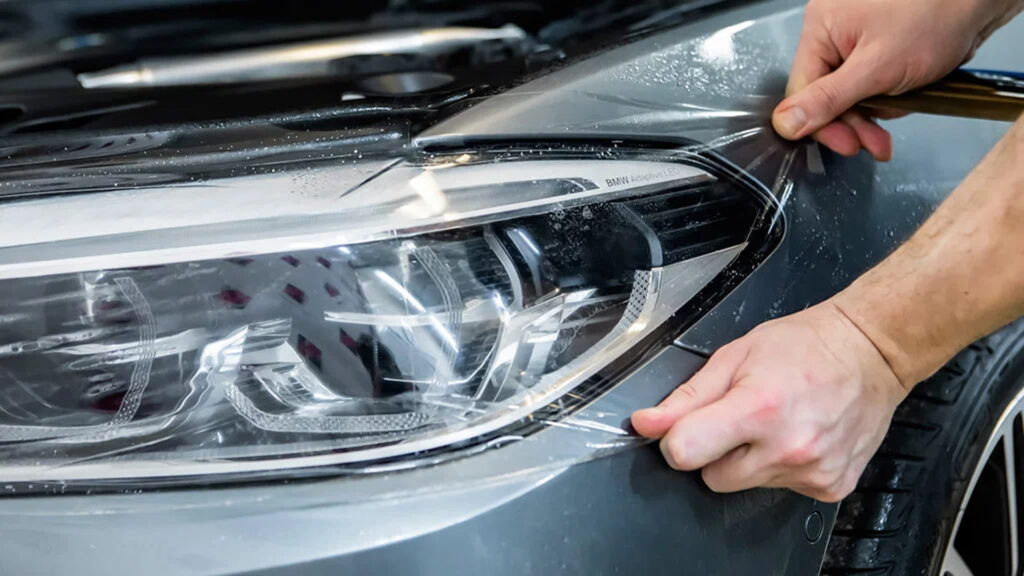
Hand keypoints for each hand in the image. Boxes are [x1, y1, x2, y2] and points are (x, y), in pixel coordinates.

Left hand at [631, 301, 906, 501]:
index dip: (676, 440)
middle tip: (741, 415)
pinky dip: (781, 467)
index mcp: (758, 409)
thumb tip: (646, 424)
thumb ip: (687, 397)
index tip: (685, 425)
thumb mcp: (734, 356)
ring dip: (749, 459)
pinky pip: (781, 489)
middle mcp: (788, 448)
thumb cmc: (804, 346)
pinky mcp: (830, 488)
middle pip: (712, 477)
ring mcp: (812, 472)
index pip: (685, 453)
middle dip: (714, 450)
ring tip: (775, 420)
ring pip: (745, 485)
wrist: (871, 352)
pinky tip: (797, 434)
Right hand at [772, 0, 1020, 160]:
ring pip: (849, 94)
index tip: (848, 145)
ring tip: (894, 123)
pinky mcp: (876, 47)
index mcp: (821, 28)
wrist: (978, 1)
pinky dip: (884, 98)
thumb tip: (783, 124)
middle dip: (854, 122)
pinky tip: (902, 100)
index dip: (822, 123)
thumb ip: (828, 99)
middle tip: (875, 144)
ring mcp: (855, 40)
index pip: (803, 89)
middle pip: (826, 94)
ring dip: (872, 114)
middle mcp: (833, 32)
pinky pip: (867, 84)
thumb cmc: (931, 19)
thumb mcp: (875, 68)